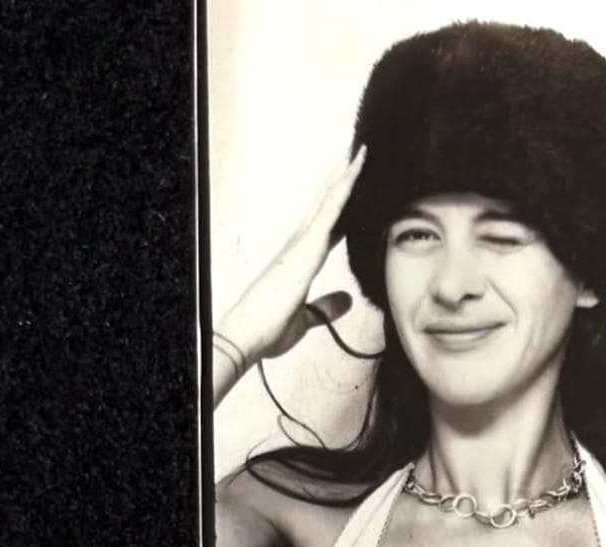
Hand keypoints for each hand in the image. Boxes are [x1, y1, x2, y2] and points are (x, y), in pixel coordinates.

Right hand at [216, 147, 365, 363]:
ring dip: (345, 177)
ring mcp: (301, 244)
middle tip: (356, 155)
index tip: (354, 191)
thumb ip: (326, 307)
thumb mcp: (306, 319)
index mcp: (300, 261)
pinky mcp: (304, 248)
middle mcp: (298, 246)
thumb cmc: (267, 328)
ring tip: (359, 152)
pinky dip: (343, 191)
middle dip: (341, 181)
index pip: (328, 228)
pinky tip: (354, 173)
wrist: (247, 335)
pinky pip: (329, 212)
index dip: (342, 208)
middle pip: (326, 206)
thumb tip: (347, 299)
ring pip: (329, 201)